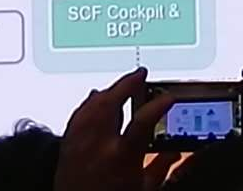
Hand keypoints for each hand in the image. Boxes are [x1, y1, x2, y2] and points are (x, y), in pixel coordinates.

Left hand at [54, 67, 178, 190]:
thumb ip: (161, 168)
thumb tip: (175, 153)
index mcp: (121, 157)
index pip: (144, 119)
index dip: (159, 104)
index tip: (168, 97)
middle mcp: (98, 146)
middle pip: (111, 101)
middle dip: (127, 83)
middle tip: (140, 74)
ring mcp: (79, 145)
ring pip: (91, 105)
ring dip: (108, 90)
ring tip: (120, 84)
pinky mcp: (66, 149)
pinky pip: (77, 117)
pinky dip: (88, 104)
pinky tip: (94, 99)